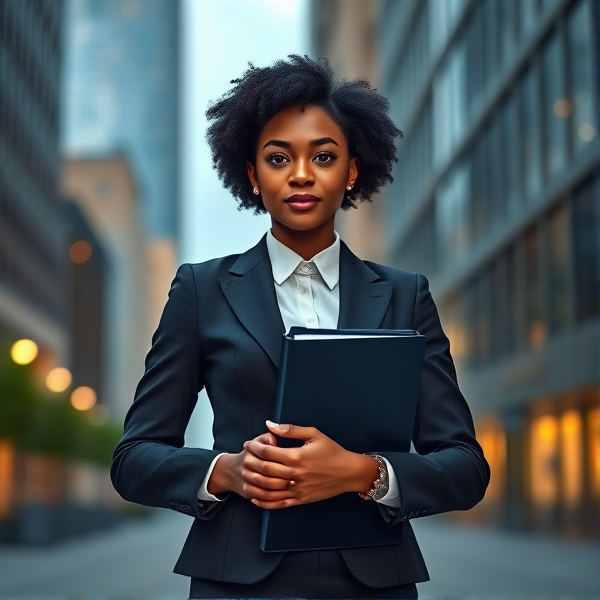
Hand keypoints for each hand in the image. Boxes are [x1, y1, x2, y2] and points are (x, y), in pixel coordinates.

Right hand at [207, 432, 295, 503]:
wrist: (232, 471)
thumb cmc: (254, 454)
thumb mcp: (259, 441)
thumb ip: (268, 437)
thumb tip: (275, 440)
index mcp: (251, 448)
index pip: (265, 450)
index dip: (280, 455)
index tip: (294, 459)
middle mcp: (246, 463)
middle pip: (266, 468)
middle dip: (282, 472)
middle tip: (297, 475)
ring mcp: (246, 478)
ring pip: (263, 483)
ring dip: (279, 486)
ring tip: (292, 485)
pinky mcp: (247, 490)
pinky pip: (260, 496)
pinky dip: (272, 498)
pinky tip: (285, 497)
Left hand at [242, 420, 378, 508]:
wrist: (349, 472)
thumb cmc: (332, 451)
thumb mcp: (314, 434)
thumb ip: (290, 429)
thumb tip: (270, 424)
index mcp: (296, 456)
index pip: (267, 452)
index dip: (254, 447)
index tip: (248, 444)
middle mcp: (295, 474)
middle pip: (264, 470)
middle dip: (251, 462)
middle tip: (245, 457)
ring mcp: (297, 489)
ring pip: (268, 489)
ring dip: (254, 482)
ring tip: (246, 475)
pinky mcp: (301, 499)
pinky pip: (278, 503)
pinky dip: (264, 502)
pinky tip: (255, 497)